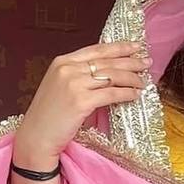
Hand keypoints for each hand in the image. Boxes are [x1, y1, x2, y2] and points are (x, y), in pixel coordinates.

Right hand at [13, 41, 150, 166]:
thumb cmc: (48, 117)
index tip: (135, 47)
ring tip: (143, 81)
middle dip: (130, 61)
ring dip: (131, 78)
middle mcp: (68, 68)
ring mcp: (74, 84)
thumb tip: (106, 76)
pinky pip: (110, 94)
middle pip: (107, 61)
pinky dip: (126, 94)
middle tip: (147, 62)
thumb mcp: (59, 87)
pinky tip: (134, 95)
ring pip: (111, 76)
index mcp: (62, 62)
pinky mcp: (81, 101)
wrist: (36, 136)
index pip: (97, 50)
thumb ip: (78, 77)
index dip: (119, 47)